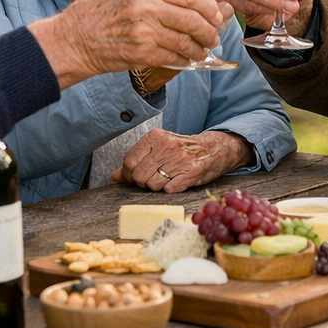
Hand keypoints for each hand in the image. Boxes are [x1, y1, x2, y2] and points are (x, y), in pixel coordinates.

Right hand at [28, 0, 225, 86]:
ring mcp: (143, 30)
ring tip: (202, 49)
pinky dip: (185, 60)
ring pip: (187, 40)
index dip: (210, 7)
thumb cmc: (104, 12)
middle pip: (194, 18)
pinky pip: (174, 57)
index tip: (216, 14)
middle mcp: (145, 5)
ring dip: (200, 48)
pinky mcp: (141, 53)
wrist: (75, 38)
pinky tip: (187, 59)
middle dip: (210, 30)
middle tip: (213, 35)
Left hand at [110, 129, 251, 192]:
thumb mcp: (157, 148)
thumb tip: (115, 176)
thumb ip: (135, 160)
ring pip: (153, 185)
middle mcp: (167, 146)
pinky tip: (177, 181)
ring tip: (167, 178)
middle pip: (139, 176)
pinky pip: (168, 190)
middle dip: (143, 182)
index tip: (136, 176)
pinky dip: (170, 189)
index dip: (130, 174)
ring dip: (157, 187)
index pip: (129, 161)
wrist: (212, 149)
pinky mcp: (190, 173)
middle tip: (152, 178)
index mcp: (155, 136)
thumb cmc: (181, 150)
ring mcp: (179, 160)